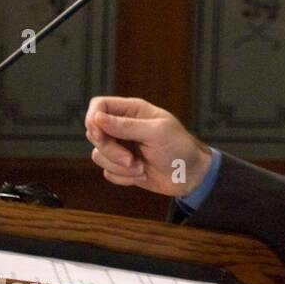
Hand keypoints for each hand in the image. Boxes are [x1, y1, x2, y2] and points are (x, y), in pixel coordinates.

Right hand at [85, 96, 209, 196]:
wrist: (191, 175)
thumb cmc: (180, 148)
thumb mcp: (156, 133)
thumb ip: (126, 126)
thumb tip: (97, 118)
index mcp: (133, 111)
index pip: (99, 105)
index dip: (93, 118)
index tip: (100, 134)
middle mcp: (123, 127)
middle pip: (94, 133)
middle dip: (110, 150)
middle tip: (130, 159)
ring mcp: (121, 147)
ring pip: (98, 155)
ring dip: (119, 167)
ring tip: (141, 168)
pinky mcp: (121, 166)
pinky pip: (107, 172)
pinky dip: (123, 177)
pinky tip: (142, 175)